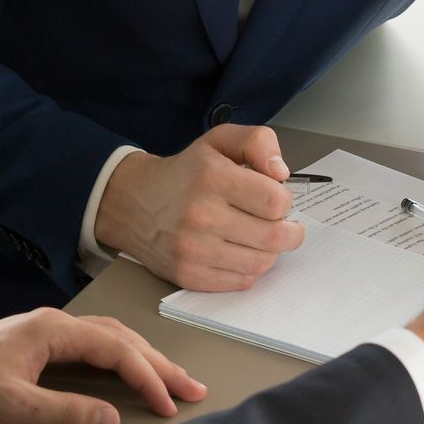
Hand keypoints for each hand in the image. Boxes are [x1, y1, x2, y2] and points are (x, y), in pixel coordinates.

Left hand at [0, 308, 206, 423]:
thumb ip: (66, 410)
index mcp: (54, 331)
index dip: (148, 377)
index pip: (117, 349)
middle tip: (193, 388)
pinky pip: (97, 342)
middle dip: (160, 364)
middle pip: (123, 338)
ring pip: (113, 337)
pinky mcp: (43, 339)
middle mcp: (58, 323)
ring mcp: (51, 328)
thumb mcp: (14, 404)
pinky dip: (122, 355)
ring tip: (173, 379)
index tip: (169, 402)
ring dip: (145, 357)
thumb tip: (113, 417)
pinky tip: (131, 367)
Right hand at [94, 124, 305, 290]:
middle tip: (281, 224)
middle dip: (288, 231)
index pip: (275, 201)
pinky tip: (239, 252)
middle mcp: (200, 214)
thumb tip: (281, 172)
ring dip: (269, 252)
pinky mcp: (188, 275)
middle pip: (274, 237)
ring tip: (258, 237)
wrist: (135, 202)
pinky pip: (241, 282)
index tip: (276, 199)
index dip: (284, 200)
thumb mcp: (220, 141)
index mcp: (212, 177)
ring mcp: (192, 249)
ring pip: (261, 263)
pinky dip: (248, 269)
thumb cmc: (186, 172)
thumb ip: (258, 142)